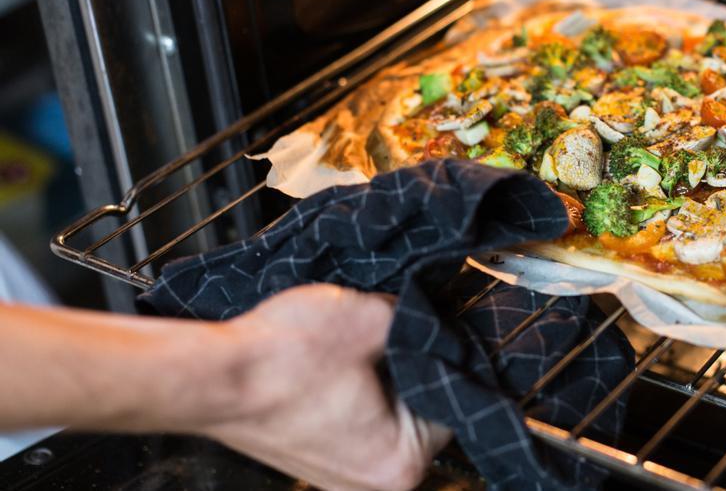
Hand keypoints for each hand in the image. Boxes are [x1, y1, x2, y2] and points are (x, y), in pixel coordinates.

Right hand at [204, 284, 452, 490]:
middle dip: (406, 364)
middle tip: (380, 334)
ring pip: (388, 409)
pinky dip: (352, 388)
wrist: (209, 376)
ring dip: (377, 374)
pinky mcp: (319, 458)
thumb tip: (431, 315)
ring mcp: (344, 475)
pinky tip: (331, 364)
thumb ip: (418, 320)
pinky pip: (357, 417)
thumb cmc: (279, 361)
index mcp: (401, 463)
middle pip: (420, 406)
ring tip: (349, 350)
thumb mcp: (372, 317)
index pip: (451, 397)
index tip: (422, 326)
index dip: (439, 352)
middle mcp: (376, 483)